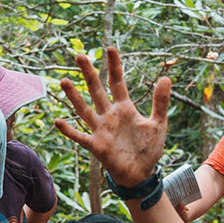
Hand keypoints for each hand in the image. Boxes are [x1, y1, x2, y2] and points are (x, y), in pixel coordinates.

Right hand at [53, 47, 171, 186]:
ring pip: (84, 110)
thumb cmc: (148, 149)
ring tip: (64, 81)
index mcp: (124, 108)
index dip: (115, 66)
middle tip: (80, 56)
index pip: (117, 82)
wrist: (141, 174)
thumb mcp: (158, 124)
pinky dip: (69, 130)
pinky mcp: (96, 145)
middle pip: (96, 91)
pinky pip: (80, 136)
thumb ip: (160, 102)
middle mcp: (109, 116)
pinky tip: (58, 121)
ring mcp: (101, 130)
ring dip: (74, 97)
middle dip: (89, 74)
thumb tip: (166, 78)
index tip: (110, 48)